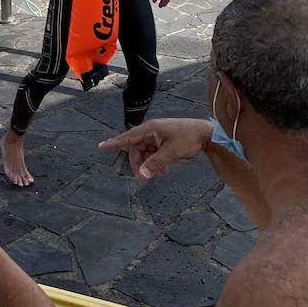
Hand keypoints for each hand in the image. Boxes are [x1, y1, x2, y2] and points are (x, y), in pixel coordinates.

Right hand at [98, 118, 212, 178]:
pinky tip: (164, 169)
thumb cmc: (188, 137)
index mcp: (150, 129)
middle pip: (136, 149)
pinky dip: (155, 162)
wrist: (206, 133)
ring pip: (145, 153)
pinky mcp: (163, 142)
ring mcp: (157, 137)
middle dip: (138, 163)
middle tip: (143, 176)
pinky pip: (153, 154)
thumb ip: (156, 163)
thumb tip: (143, 174)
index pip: (127, 137)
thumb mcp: (172, 152)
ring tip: (159, 172)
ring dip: (148, 164)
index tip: (101, 147)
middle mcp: (151, 132)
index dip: (114, 143)